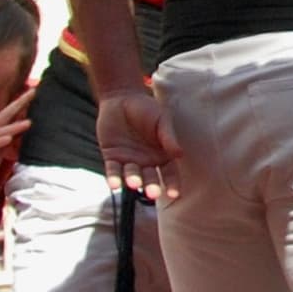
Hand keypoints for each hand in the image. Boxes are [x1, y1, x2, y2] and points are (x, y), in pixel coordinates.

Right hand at [0, 89, 33, 188]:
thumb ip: (6, 146)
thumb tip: (19, 139)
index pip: (8, 117)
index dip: (20, 105)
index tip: (34, 92)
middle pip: (3, 116)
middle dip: (18, 105)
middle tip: (33, 92)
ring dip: (12, 127)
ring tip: (28, 122)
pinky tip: (7, 139)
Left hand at [95, 87, 176, 203]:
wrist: (121, 98)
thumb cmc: (146, 108)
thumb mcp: (161, 119)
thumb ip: (168, 136)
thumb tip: (180, 154)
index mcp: (162, 155)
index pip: (169, 173)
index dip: (172, 183)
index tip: (174, 193)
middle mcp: (146, 162)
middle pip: (150, 178)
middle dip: (152, 186)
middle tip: (153, 193)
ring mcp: (129, 161)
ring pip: (132, 175)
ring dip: (133, 180)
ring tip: (134, 183)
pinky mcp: (112, 157)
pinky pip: (113, 170)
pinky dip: (113, 178)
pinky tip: (114, 184)